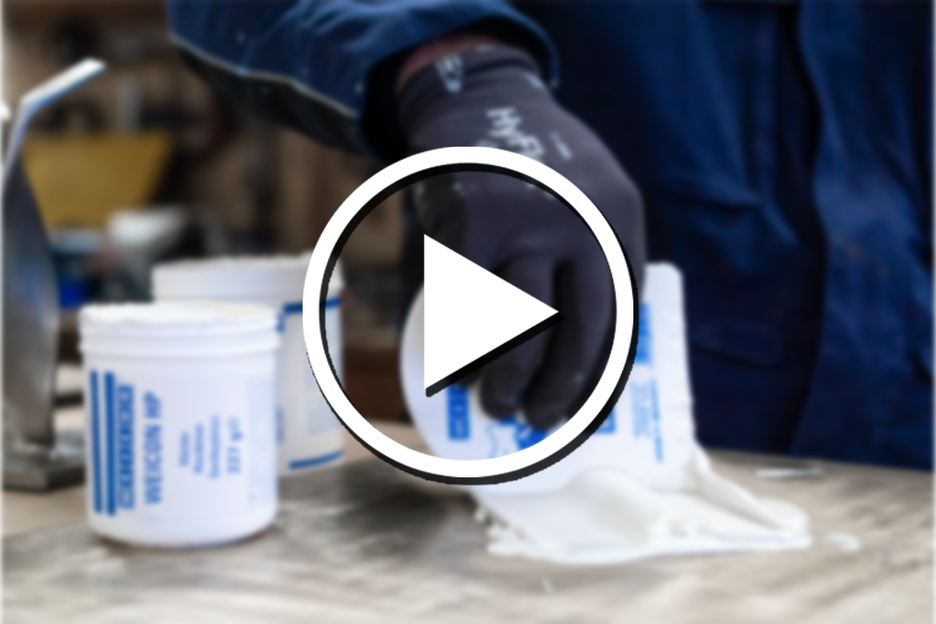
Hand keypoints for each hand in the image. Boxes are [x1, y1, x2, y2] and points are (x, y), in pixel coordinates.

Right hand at [398, 45, 644, 429]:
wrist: (482, 101)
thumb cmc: (535, 172)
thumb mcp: (587, 200)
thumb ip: (591, 261)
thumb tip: (579, 357)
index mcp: (618, 221)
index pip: (620, 320)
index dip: (600, 377)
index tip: (581, 413)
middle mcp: (581, 223)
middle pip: (578, 332)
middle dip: (557, 389)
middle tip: (538, 420)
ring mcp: (526, 222)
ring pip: (521, 328)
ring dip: (507, 379)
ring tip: (496, 405)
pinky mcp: (472, 222)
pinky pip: (465, 306)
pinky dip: (458, 349)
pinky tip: (455, 371)